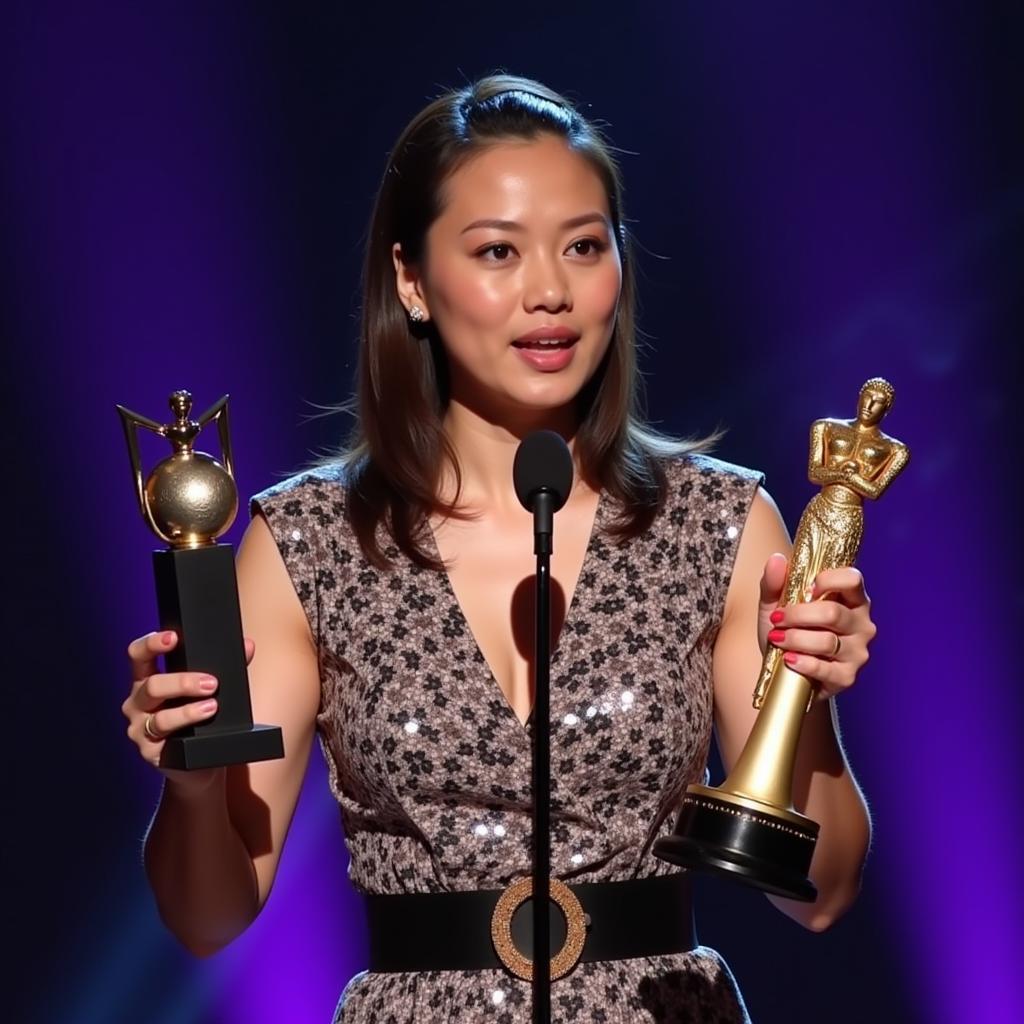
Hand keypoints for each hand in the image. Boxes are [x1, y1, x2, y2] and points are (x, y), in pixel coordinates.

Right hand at [122, 630, 254, 788]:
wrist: (203, 763)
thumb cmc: (203, 720)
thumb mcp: (212, 690)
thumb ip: (228, 667)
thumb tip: (247, 645)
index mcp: (147, 680)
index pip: (139, 655)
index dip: (151, 644)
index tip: (173, 637)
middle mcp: (138, 703)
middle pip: (151, 686)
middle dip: (183, 682)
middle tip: (212, 683)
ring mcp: (140, 729)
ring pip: (159, 717)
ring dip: (188, 710)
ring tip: (213, 706)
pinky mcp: (150, 753)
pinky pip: (164, 740)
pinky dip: (186, 728)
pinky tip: (204, 722)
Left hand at [756, 553, 876, 702]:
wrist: (782, 669)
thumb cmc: (786, 630)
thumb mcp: (774, 603)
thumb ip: (774, 582)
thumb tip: (777, 558)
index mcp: (851, 598)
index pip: (853, 579)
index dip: (828, 580)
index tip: (806, 588)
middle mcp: (861, 623)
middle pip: (833, 613)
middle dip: (798, 615)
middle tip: (777, 619)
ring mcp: (857, 651)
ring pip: (826, 641)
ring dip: (794, 639)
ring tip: (777, 638)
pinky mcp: (847, 676)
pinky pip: (824, 668)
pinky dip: (801, 662)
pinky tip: (789, 659)